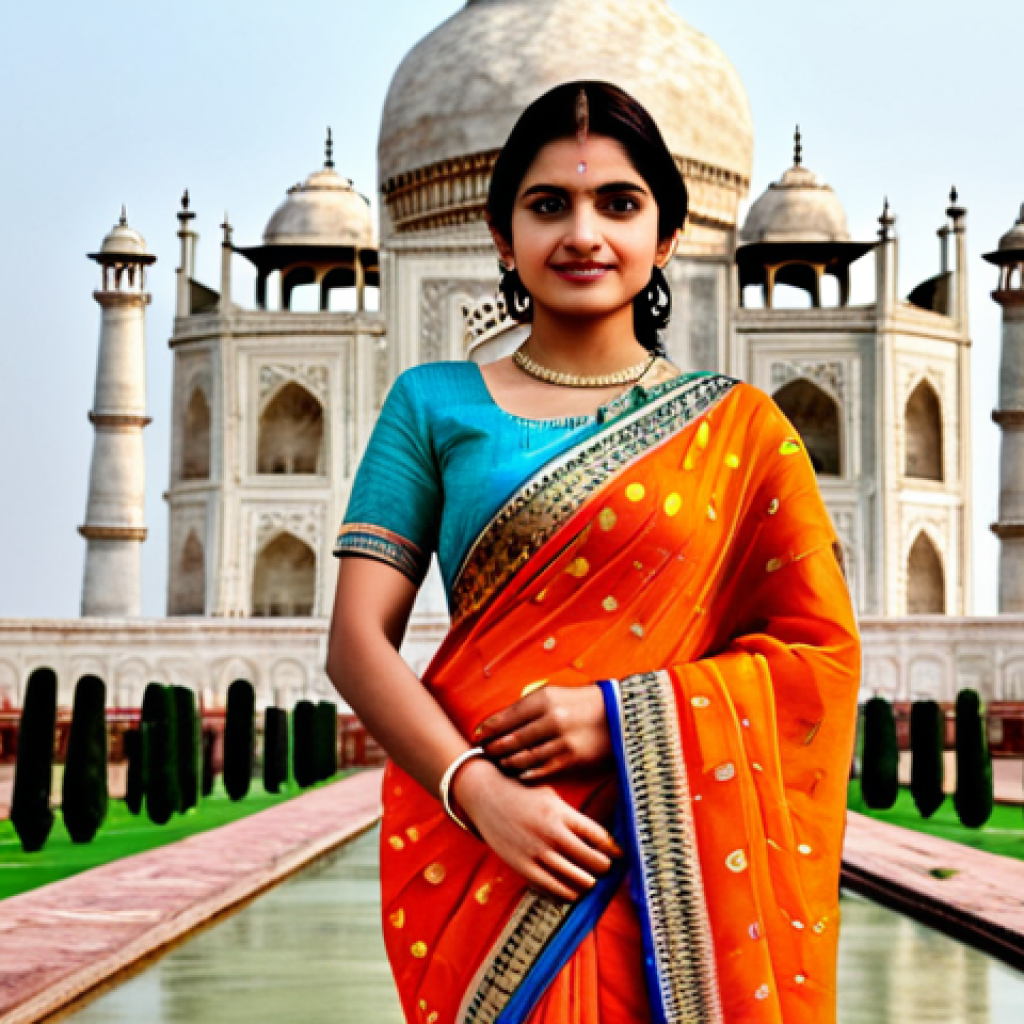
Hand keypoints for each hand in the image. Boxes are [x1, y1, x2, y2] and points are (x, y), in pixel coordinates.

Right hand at [454, 758, 621, 901]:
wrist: (486, 796)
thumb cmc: (524, 795)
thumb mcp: (552, 798)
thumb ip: (575, 819)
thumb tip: (607, 844)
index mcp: (561, 813)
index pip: (600, 837)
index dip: (614, 849)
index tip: (618, 854)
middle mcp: (551, 834)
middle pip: (594, 862)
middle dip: (604, 867)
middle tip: (603, 867)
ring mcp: (536, 853)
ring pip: (577, 880)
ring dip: (587, 882)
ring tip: (588, 878)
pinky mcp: (522, 867)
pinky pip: (553, 890)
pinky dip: (567, 893)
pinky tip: (570, 888)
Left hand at [474, 685, 611, 780]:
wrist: (619, 714)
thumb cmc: (581, 702)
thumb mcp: (555, 693)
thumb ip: (528, 706)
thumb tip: (500, 721)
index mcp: (545, 700)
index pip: (507, 717)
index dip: (488, 728)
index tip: (476, 736)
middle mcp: (552, 719)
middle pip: (512, 738)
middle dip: (494, 747)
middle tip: (482, 752)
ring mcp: (562, 741)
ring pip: (525, 757)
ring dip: (507, 761)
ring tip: (498, 763)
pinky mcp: (572, 758)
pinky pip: (542, 769)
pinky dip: (526, 772)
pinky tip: (518, 772)